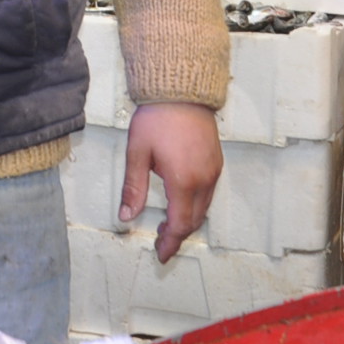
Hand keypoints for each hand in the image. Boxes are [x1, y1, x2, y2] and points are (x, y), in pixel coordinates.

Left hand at [119, 101, 223, 262]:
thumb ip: (133, 188)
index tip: (160, 254)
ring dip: (187, 221)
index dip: (170, 243)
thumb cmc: (157, 118)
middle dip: (177, 235)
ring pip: (203, 209)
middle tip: (160, 241)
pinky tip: (181, 202)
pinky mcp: (216, 162)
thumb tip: (126, 216)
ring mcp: (213, 171)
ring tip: (167, 224)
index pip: (179, 225)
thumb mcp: (137, 152)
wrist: (182, 90)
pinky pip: (208, 194)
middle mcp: (203, 181)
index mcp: (183, 182)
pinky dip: (195, 206)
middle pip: (194, 221)